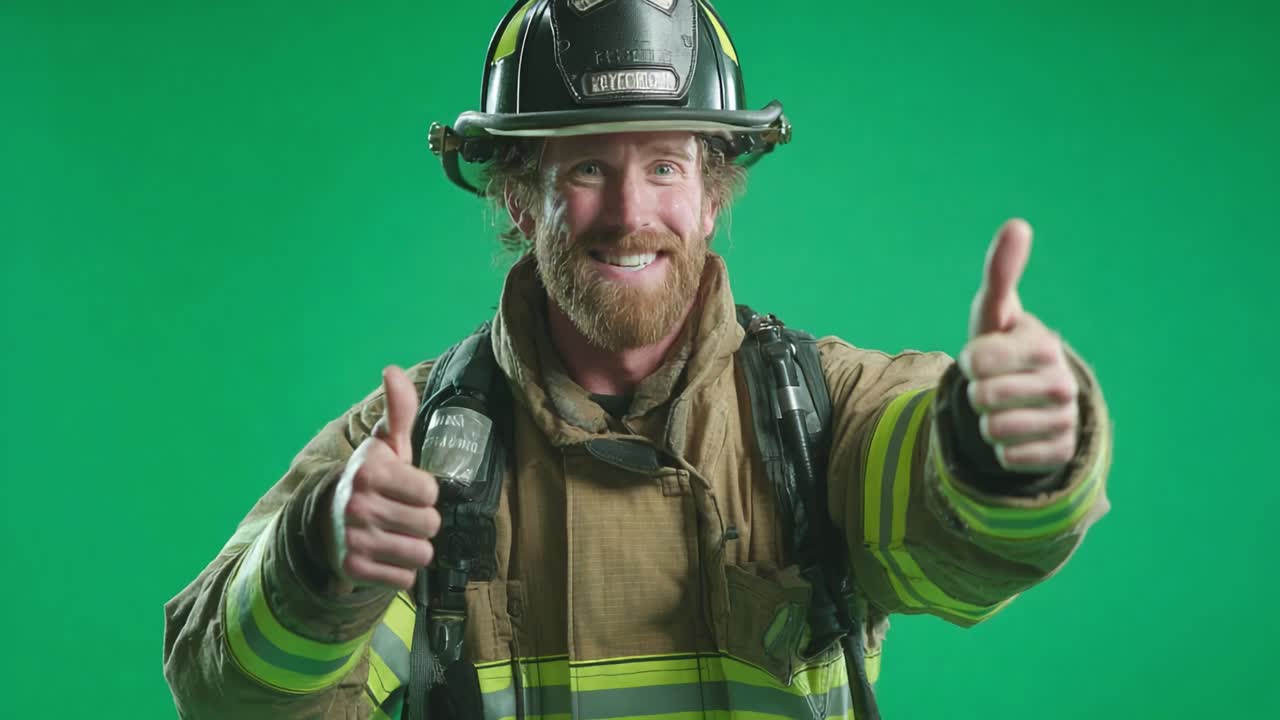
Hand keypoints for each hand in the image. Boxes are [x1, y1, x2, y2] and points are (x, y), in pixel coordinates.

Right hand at [327, 366, 439, 591]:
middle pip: (430, 525)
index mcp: (370, 471)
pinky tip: (385, 555)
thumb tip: (391, 370)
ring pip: (422, 554)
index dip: (424, 492)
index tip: (406, 489)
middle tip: (401, 514)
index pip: (430, 491)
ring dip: (414, 547)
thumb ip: (398, 411)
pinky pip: (406, 579)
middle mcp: (358, 505)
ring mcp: (354, 540)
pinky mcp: (354, 570)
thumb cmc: (372, 480)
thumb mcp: (386, 446)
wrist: (329, 521)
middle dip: (422, 522)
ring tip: (394, 534)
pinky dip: (401, 571)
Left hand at [958, 219, 1078, 474]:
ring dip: (986, 422)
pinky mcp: (1060, 453)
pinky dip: (1002, 450)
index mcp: (1044, 345)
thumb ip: (1001, 272)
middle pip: (981, 398)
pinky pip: (1008, 459)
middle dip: (975, 393)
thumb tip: (1017, 224)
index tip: (982, 356)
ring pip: (993, 431)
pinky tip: (1018, 433)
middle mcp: (1062, 383)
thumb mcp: (995, 313)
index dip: (969, 361)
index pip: (977, 360)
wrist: (1030, 398)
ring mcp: (1065, 421)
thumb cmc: (1003, 348)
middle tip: (992, 385)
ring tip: (1004, 407)